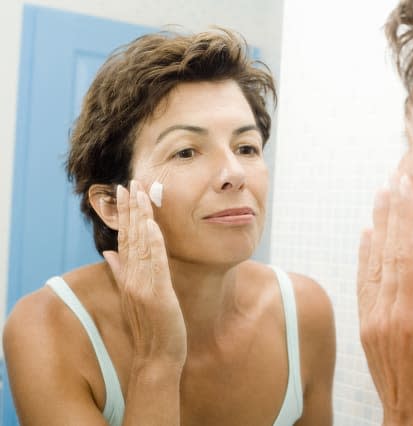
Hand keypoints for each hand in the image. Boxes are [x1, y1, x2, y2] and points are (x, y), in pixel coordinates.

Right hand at [103, 180, 186, 366]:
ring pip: (140, 245)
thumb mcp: (134, 295)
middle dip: (129, 208)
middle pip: (129, 236)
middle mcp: (132, 277)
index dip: (123, 214)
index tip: (123, 192)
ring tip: (140, 194)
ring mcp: (142, 285)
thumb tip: (110, 253)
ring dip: (140, 218)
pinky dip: (153, 244)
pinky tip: (153, 226)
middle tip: (129, 183)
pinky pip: (154, 264)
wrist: (157, 356)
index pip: (124, 238)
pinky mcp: (156, 294)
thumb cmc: (151, 326)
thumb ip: (122, 272)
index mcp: (128, 276)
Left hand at [357, 174, 412, 425]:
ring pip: (372, 263)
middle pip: (386, 253)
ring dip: (377, 227)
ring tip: (381, 196)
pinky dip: (365, 254)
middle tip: (393, 180)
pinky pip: (364, 281)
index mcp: (408, 319)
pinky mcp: (367, 324)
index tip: (408, 189)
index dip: (408, 220)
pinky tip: (366, 235)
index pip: (407, 258)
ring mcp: (371, 318)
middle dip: (391, 213)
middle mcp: (383, 314)